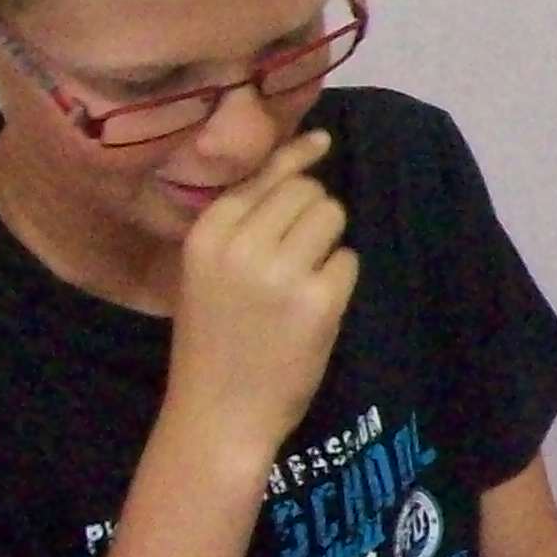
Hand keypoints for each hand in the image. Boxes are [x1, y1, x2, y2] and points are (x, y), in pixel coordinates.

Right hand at [165, 128, 358, 457]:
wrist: (218, 413)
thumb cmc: (214, 340)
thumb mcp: (208, 271)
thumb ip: (245, 220)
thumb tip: (306, 154)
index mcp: (208, 233)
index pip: (264, 174)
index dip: (296, 158)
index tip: (321, 142)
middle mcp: (241, 245)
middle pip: (307, 191)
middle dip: (313, 214)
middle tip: (296, 256)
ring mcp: (281, 272)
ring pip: (332, 215)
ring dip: (328, 242)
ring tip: (302, 280)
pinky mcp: (318, 301)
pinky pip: (348, 259)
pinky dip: (339, 279)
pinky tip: (313, 308)